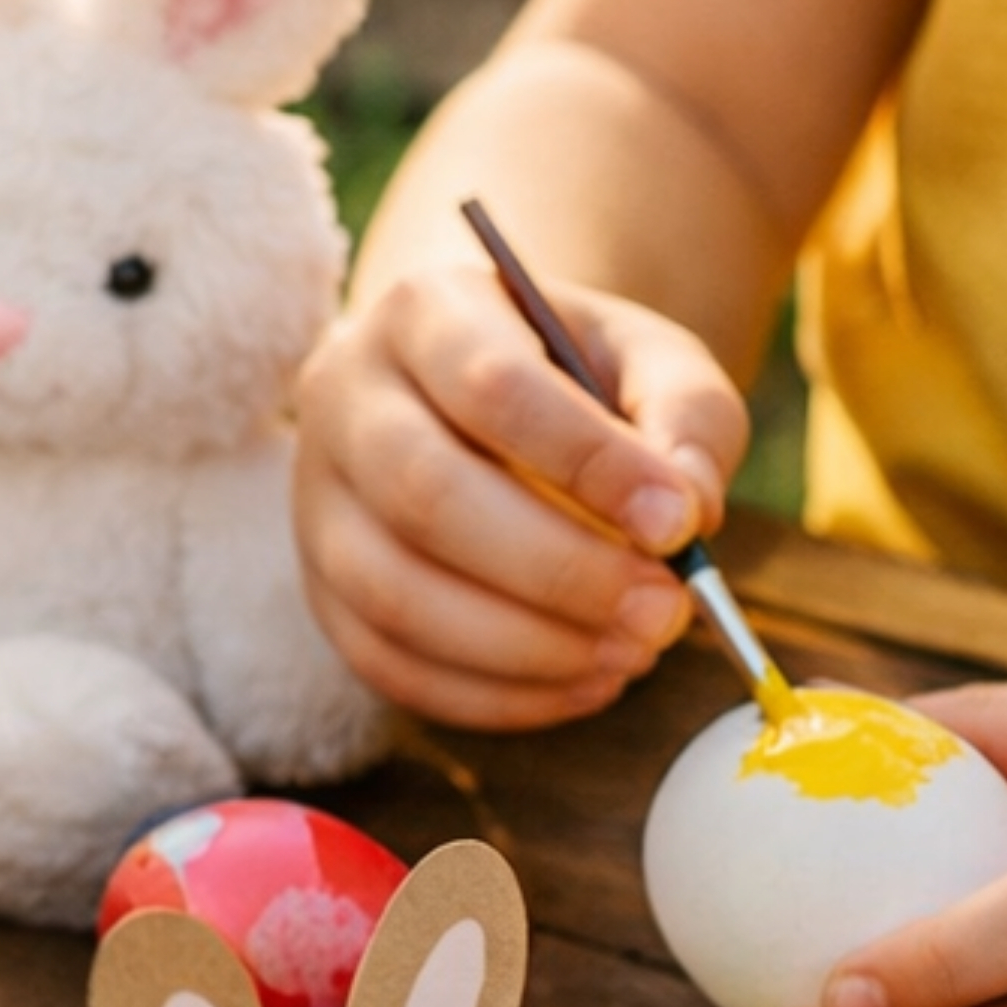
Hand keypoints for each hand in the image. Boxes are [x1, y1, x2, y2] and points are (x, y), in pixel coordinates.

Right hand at [291, 263, 749, 729]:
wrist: (484, 392)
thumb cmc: (577, 376)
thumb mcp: (649, 358)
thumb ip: (688, 418)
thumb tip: (690, 514)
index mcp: (425, 312)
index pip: (491, 386)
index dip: (587, 462)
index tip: (681, 525)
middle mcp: (343, 397)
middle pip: (422, 494)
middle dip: (556, 570)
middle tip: (663, 613)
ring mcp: (317, 500)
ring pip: (391, 592)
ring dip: (524, 646)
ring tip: (630, 654)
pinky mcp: (319, 587)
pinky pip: (383, 662)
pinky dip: (490, 695)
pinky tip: (581, 684)